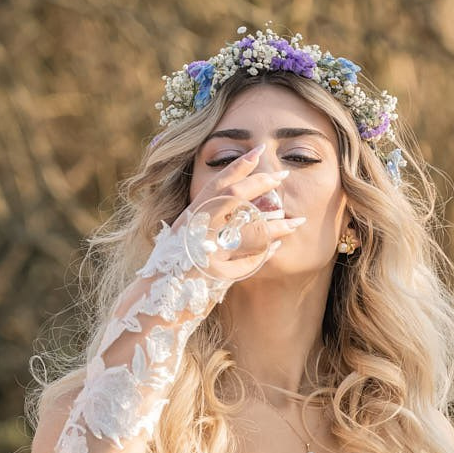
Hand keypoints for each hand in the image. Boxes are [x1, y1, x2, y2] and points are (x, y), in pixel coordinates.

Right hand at [185, 144, 304, 280]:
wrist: (157, 302)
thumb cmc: (172, 271)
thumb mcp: (184, 240)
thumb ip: (206, 224)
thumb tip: (237, 209)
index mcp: (190, 217)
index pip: (216, 184)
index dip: (238, 166)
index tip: (259, 150)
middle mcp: (197, 229)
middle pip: (233, 196)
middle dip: (261, 183)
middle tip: (283, 175)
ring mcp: (207, 250)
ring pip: (249, 229)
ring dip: (276, 225)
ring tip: (296, 222)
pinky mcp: (216, 274)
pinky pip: (249, 260)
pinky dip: (265, 252)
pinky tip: (277, 247)